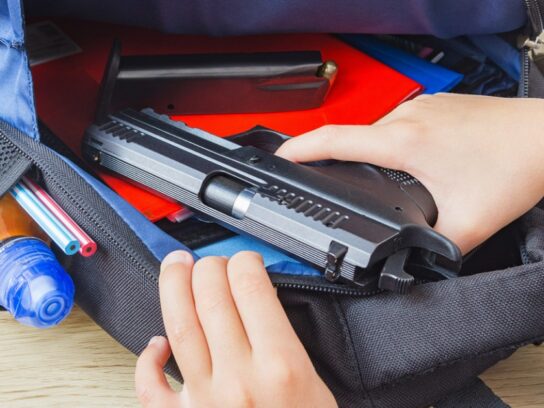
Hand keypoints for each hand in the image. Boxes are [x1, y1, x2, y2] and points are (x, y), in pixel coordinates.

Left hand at [135, 250, 336, 407]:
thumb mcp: (314, 383)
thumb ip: (286, 339)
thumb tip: (259, 299)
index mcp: (280, 366)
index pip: (250, 287)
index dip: (244, 261)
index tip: (245, 260)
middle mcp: (238, 379)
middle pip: (210, 297)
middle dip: (208, 266)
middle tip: (210, 261)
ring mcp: (204, 400)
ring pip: (178, 325)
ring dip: (173, 287)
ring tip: (175, 267)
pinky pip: (150, 387)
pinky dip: (146, 360)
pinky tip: (156, 343)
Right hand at [276, 93, 543, 253]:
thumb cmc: (516, 165)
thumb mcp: (470, 223)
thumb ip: (433, 251)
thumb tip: (410, 266)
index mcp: (404, 141)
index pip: (334, 139)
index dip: (299, 148)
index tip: (280, 158)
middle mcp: (407, 117)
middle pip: (352, 138)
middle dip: (336, 161)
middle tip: (334, 184)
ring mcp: (421, 107)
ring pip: (377, 132)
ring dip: (372, 155)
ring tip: (386, 179)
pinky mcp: (434, 106)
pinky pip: (399, 124)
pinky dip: (395, 144)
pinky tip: (417, 163)